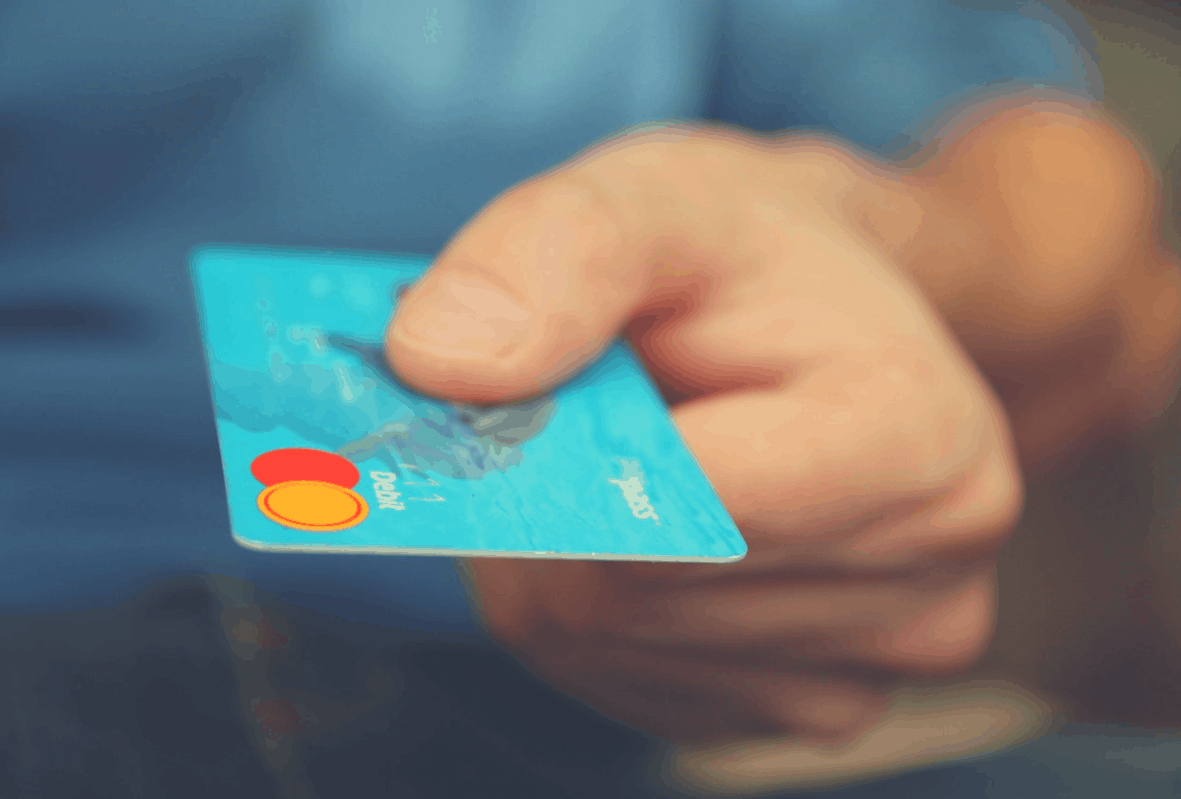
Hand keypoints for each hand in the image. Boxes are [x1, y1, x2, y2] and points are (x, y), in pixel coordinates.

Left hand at [383, 122, 1022, 745]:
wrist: (821, 314)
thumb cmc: (742, 255)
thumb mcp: (654, 196)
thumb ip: (556, 252)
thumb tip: (437, 361)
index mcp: (915, 435)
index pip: (689, 506)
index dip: (570, 455)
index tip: (530, 393)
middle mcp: (930, 569)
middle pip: (636, 594)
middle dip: (551, 507)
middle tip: (566, 417)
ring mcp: (879, 658)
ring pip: (613, 648)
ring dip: (560, 559)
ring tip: (616, 463)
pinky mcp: (815, 703)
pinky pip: (632, 684)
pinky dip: (593, 613)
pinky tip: (640, 532)